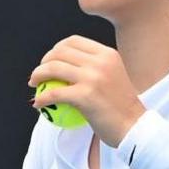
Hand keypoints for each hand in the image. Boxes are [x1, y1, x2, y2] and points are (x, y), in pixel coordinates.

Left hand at [27, 36, 146, 146]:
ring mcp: (92, 77)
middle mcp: (100, 62)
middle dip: (43, 61)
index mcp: (107, 54)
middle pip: (60, 52)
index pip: (73, 41)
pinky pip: (53, 93)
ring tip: (34, 85)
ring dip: (37, 75)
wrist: (134, 127)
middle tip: (38, 75)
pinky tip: (37, 104)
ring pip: (52, 68)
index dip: (56, 48)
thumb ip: (95, 68)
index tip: (50, 60)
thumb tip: (67, 64)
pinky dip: (41, 98)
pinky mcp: (84, 96)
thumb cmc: (121, 107)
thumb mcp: (113, 77)